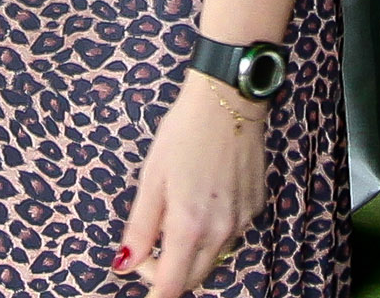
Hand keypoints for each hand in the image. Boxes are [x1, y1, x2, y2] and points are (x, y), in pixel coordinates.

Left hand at [119, 71, 269, 293]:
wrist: (229, 100)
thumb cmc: (185, 133)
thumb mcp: (151, 178)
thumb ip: (140, 228)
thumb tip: (124, 264)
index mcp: (189, 225)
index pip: (172, 285)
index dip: (153, 290)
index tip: (140, 280)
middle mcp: (220, 230)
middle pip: (194, 278)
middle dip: (169, 274)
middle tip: (150, 250)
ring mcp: (242, 219)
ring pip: (213, 257)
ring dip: (191, 251)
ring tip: (177, 213)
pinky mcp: (255, 206)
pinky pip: (231, 234)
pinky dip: (212, 231)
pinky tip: (204, 199)